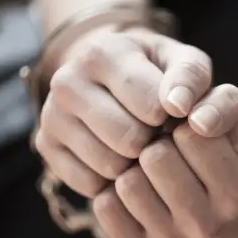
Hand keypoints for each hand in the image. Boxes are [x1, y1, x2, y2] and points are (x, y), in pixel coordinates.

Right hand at [35, 27, 237, 197]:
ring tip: (140, 141)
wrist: (112, 77)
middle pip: (128, 140)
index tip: (173, 110)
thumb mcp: (184, 63)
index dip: (172, 116)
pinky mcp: (46, 146)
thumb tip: (180, 108)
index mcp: (102, 53)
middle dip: (152, 141)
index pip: (151, 106)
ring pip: (109, 165)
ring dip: (134, 163)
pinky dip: (112, 179)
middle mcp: (66, 82)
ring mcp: (50, 116)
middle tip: (156, 130)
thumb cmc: (157, 73)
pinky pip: (90, 184)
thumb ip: (192, 80)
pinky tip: (120, 156)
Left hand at [92, 85, 237, 237]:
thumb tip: (185, 110)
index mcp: (235, 191)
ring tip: (148, 170)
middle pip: (156, 159)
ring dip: (132, 166)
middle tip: (164, 149)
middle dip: (156, 143)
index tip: (186, 130)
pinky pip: (106, 207)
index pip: (191, 135)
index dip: (182, 122)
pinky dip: (112, 190)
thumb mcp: (226, 118)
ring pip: (128, 183)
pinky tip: (132, 189)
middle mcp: (207, 224)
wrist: (207, 195)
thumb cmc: (213, 146)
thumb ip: (219, 103)